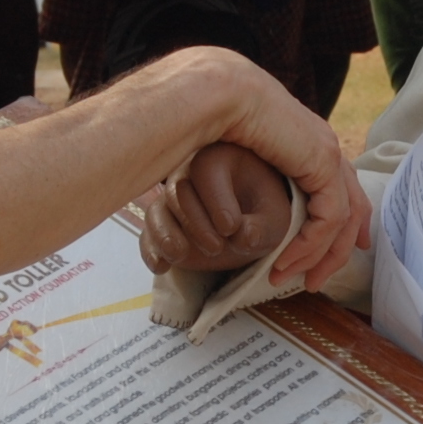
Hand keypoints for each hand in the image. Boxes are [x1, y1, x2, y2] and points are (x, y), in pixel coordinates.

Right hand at [139, 144, 295, 275]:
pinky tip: (161, 267)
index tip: (231, 227)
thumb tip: (244, 237)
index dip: (215, 200)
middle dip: (194, 222)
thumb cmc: (263, 208)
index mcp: (219, 156)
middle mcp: (188, 171)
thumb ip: (263, 226)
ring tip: (179, 255)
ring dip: (165, 235)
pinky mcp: (163, 223)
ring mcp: (171, 198)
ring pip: (157, 210)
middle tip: (217, 247)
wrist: (251, 217)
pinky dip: (150, 249)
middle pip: (178, 191)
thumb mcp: (274, 216)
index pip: (206, 170)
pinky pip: (148, 232)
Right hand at [188, 51, 368, 290]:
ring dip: (321, 255)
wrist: (218, 92)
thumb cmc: (214, 117)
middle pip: (351, 204)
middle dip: (340, 246)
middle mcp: (324, 145)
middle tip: (319, 279)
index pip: (341, 186)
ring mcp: (328, 152)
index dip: (343, 222)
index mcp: (307, 139)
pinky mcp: (323, 162)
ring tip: (298, 280)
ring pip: (343, 217)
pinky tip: (289, 260)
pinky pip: (328, 217)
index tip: (337, 250)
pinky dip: (311, 244)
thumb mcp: (238, 154)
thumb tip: (238, 200)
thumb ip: (252, 173)